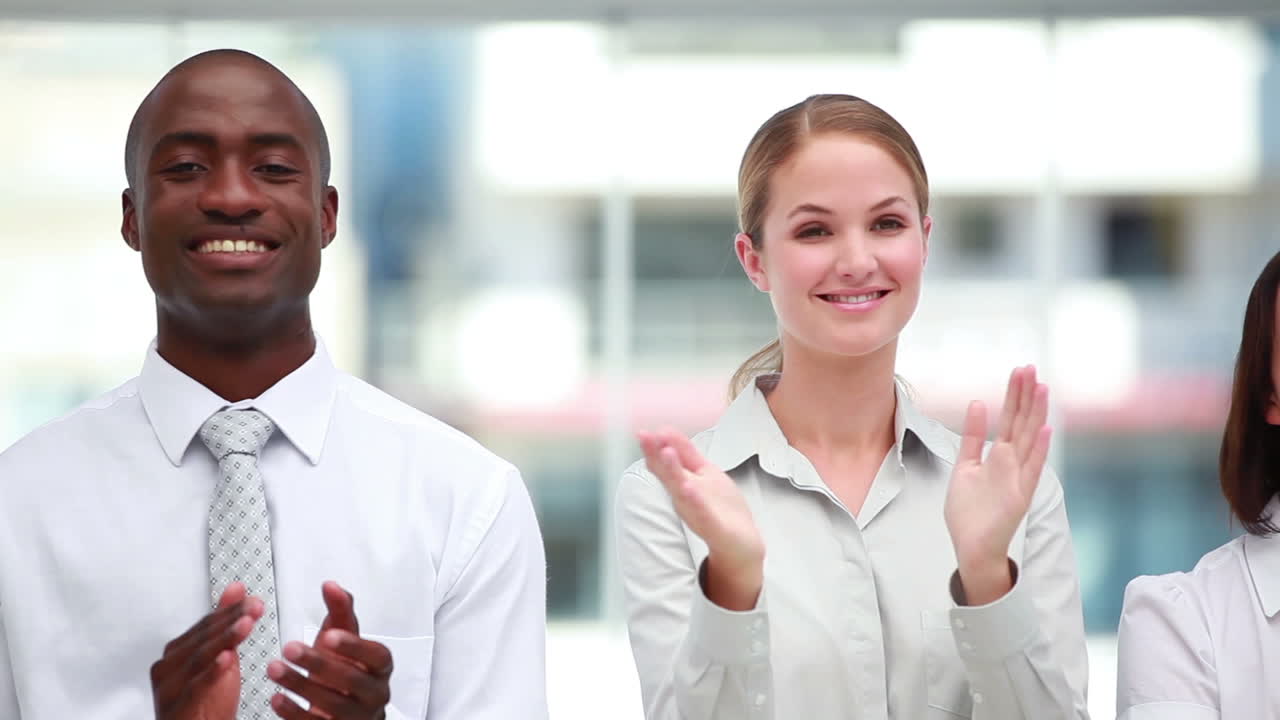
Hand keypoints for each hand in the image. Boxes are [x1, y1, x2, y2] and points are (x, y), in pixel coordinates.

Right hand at [152, 582, 263, 719]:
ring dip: (225, 638)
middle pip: (202, 637)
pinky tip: (227, 659)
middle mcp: (168, 667)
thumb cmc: (208, 702)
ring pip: (199, 657)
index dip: (231, 611)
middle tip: (253, 607)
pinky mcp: (176, 707)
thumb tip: (236, 588)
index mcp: (177, 652)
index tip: (253, 601)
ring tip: (245, 624)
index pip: (206, 625)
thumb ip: (225, 623)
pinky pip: (195, 686)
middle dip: (231, 620)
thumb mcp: (222, 657)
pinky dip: (212, 671)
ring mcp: (168, 687)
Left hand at [268, 581, 392, 718]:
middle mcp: (374, 693)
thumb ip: (341, 611)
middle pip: (351, 680)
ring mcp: (358, 717)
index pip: (375, 655)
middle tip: (290, 648)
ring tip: (275, 668)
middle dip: (318, 663)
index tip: (329, 635)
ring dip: (300, 685)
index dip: (353, 646)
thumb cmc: (345, 669)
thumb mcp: (344, 638)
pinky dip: (294, 712)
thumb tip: (330, 585)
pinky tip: (277, 698)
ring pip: (332, 704)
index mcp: (380, 667)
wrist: (345, 709)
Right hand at [638, 428, 764, 609]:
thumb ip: (684, 454)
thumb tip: (663, 430)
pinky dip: (695, 501)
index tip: (642, 432)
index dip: (655, 447)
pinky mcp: (713, 526)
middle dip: (656, 455)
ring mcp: (698, 511)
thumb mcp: (701, 473)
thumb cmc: (718, 506)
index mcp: (684, 481)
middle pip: (668, 473)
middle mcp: (685, 496)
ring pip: (682, 491)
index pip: (666, 461)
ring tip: (667, 454)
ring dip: (674, 472)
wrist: (740, 543)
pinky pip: (703, 513)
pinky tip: (689, 488)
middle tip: (644, 437)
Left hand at [944, 365, 1051, 604]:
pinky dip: (1039, 450)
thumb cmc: (969, 510)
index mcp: (999, 455)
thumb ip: (973, 438)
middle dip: (1026, 396)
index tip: (1020, 370)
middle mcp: (1013, 463)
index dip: (1015, 394)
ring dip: (1036, 414)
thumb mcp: (965, 466)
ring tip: (1042, 388)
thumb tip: (978, 403)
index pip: (1010, 418)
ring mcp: (1018, 478)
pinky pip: (1031, 469)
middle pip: (1022, 422)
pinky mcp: (1020, 495)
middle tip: (1030, 368)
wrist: (972, 546)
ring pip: (1030, 439)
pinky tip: (1046, 430)